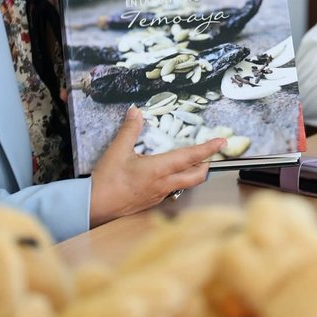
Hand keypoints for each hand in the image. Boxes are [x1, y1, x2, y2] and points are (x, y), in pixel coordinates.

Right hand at [88, 106, 225, 226]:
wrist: (95, 206)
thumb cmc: (107, 180)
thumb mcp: (117, 150)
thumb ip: (130, 129)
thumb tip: (136, 111)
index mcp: (159, 169)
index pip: (190, 157)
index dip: (208, 149)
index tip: (221, 142)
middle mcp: (164, 184)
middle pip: (197, 176)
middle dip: (206, 164)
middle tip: (209, 152)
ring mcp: (159, 195)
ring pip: (186, 184)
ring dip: (193, 172)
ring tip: (192, 160)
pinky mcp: (152, 201)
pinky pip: (172, 190)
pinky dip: (178, 179)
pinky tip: (168, 173)